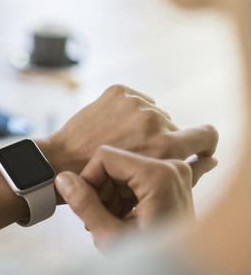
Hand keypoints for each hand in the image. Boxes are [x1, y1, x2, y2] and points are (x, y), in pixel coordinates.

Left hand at [38, 85, 217, 175]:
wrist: (62, 162)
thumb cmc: (105, 182)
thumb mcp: (148, 183)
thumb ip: (183, 171)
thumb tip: (212, 160)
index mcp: (166, 145)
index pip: (206, 135)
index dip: (205, 142)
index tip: (199, 147)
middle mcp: (153, 120)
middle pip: (172, 127)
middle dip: (160, 138)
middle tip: (137, 152)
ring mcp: (134, 103)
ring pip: (152, 113)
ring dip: (143, 124)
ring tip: (121, 139)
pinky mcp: (118, 91)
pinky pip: (136, 99)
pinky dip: (129, 110)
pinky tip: (113, 125)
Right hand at [55, 146, 217, 248]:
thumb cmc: (154, 262)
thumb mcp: (112, 236)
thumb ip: (85, 205)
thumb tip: (63, 179)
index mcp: (159, 175)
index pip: (105, 156)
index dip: (88, 178)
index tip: (87, 204)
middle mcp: (171, 167)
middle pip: (115, 162)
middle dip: (101, 189)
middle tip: (100, 217)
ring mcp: (173, 172)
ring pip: (123, 170)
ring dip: (110, 194)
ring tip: (113, 221)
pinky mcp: (172, 180)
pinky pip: (135, 176)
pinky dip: (123, 195)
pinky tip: (123, 217)